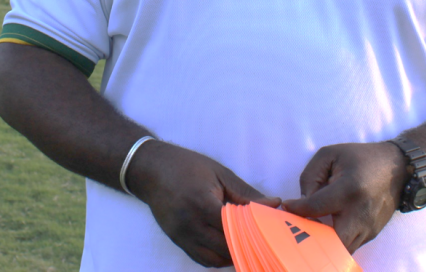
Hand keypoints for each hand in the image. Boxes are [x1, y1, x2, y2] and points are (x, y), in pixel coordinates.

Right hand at [125, 141, 280, 266]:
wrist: (150, 169)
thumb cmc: (187, 166)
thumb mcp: (220, 173)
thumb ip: (246, 193)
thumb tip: (275, 204)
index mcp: (202, 204)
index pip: (234, 229)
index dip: (255, 232)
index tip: (271, 230)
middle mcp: (190, 225)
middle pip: (225, 248)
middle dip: (247, 247)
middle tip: (264, 241)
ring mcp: (181, 236)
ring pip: (213, 260)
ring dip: (232, 255)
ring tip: (247, 245)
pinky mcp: (176, 241)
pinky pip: (200, 258)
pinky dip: (216, 258)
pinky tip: (228, 247)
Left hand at [282, 142, 404, 253]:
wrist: (397, 167)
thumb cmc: (360, 158)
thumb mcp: (330, 155)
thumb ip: (310, 177)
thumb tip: (302, 202)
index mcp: (349, 190)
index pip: (315, 208)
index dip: (297, 209)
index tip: (287, 206)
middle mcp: (360, 213)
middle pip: (331, 242)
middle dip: (313, 238)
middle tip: (302, 225)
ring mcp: (368, 227)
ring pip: (341, 250)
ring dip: (324, 243)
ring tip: (313, 228)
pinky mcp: (372, 234)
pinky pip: (350, 246)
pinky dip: (336, 241)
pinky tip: (328, 228)